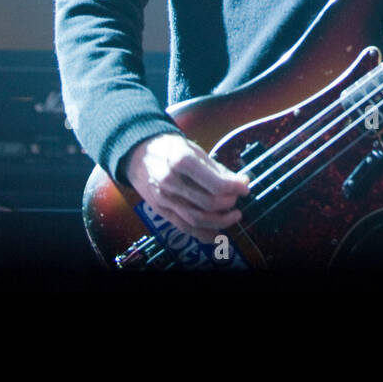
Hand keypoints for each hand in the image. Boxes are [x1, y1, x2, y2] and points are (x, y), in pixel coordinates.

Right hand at [123, 132, 250, 242]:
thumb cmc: (170, 148)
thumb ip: (218, 168)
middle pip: (207, 203)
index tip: (245, 187)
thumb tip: (242, 182)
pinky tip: (218, 233)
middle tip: (237, 198)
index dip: (235, 188)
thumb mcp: (194, 149)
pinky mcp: (160, 210)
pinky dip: (203, 234)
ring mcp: (163, 198)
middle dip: (228, 203)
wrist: (137, 153)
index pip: (215, 183)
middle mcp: (170, 181)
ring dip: (220, 221)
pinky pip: (184, 227)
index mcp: (181, 160)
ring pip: (196, 219)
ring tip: (234, 215)